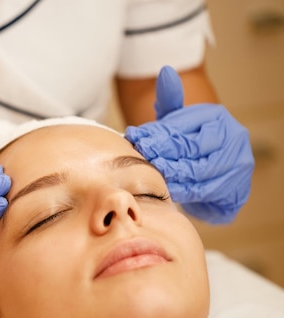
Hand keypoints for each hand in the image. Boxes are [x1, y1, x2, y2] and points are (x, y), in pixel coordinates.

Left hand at [124, 66, 253, 223]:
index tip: (136, 139)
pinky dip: (183, 190)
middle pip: (190, 147)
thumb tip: (166, 71)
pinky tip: (167, 188)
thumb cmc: (193, 144)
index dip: (157, 134)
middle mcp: (232, 136)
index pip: (182, 125)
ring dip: (171, 173)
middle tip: (143, 157)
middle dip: (163, 154)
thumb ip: (170, 101)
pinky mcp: (236, 185)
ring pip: (197, 170)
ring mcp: (237, 161)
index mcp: (216, 117)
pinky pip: (204, 190)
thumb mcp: (180, 121)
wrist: (218, 176)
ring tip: (152, 172)